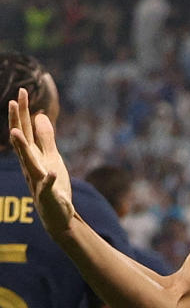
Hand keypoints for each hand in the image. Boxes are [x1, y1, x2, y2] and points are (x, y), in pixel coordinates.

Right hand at [8, 88, 74, 236]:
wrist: (57, 215)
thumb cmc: (53, 185)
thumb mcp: (51, 157)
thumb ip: (45, 138)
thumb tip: (39, 116)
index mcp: (32, 156)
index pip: (25, 131)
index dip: (23, 113)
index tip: (21, 93)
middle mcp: (31, 166)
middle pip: (22, 141)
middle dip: (18, 121)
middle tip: (15, 101)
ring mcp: (38, 180)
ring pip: (28, 162)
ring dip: (22, 147)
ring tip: (17, 132)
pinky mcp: (49, 194)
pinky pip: (48, 186)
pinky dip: (49, 178)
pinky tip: (51, 171)